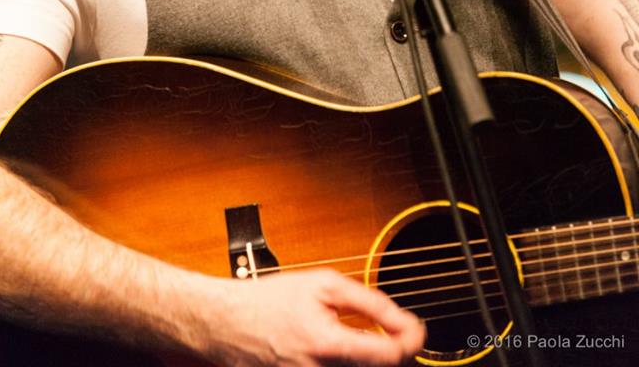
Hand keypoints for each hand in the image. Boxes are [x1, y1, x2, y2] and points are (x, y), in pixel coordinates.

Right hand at [185, 267, 425, 365]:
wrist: (226, 324)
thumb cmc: (270, 300)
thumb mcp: (323, 284)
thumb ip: (368, 301)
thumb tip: (401, 319)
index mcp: (328, 346)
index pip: (389, 357)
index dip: (411, 342)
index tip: (417, 332)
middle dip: (393, 354)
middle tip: (395, 336)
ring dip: (369, 359)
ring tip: (365, 342)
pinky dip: (347, 364)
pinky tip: (341, 352)